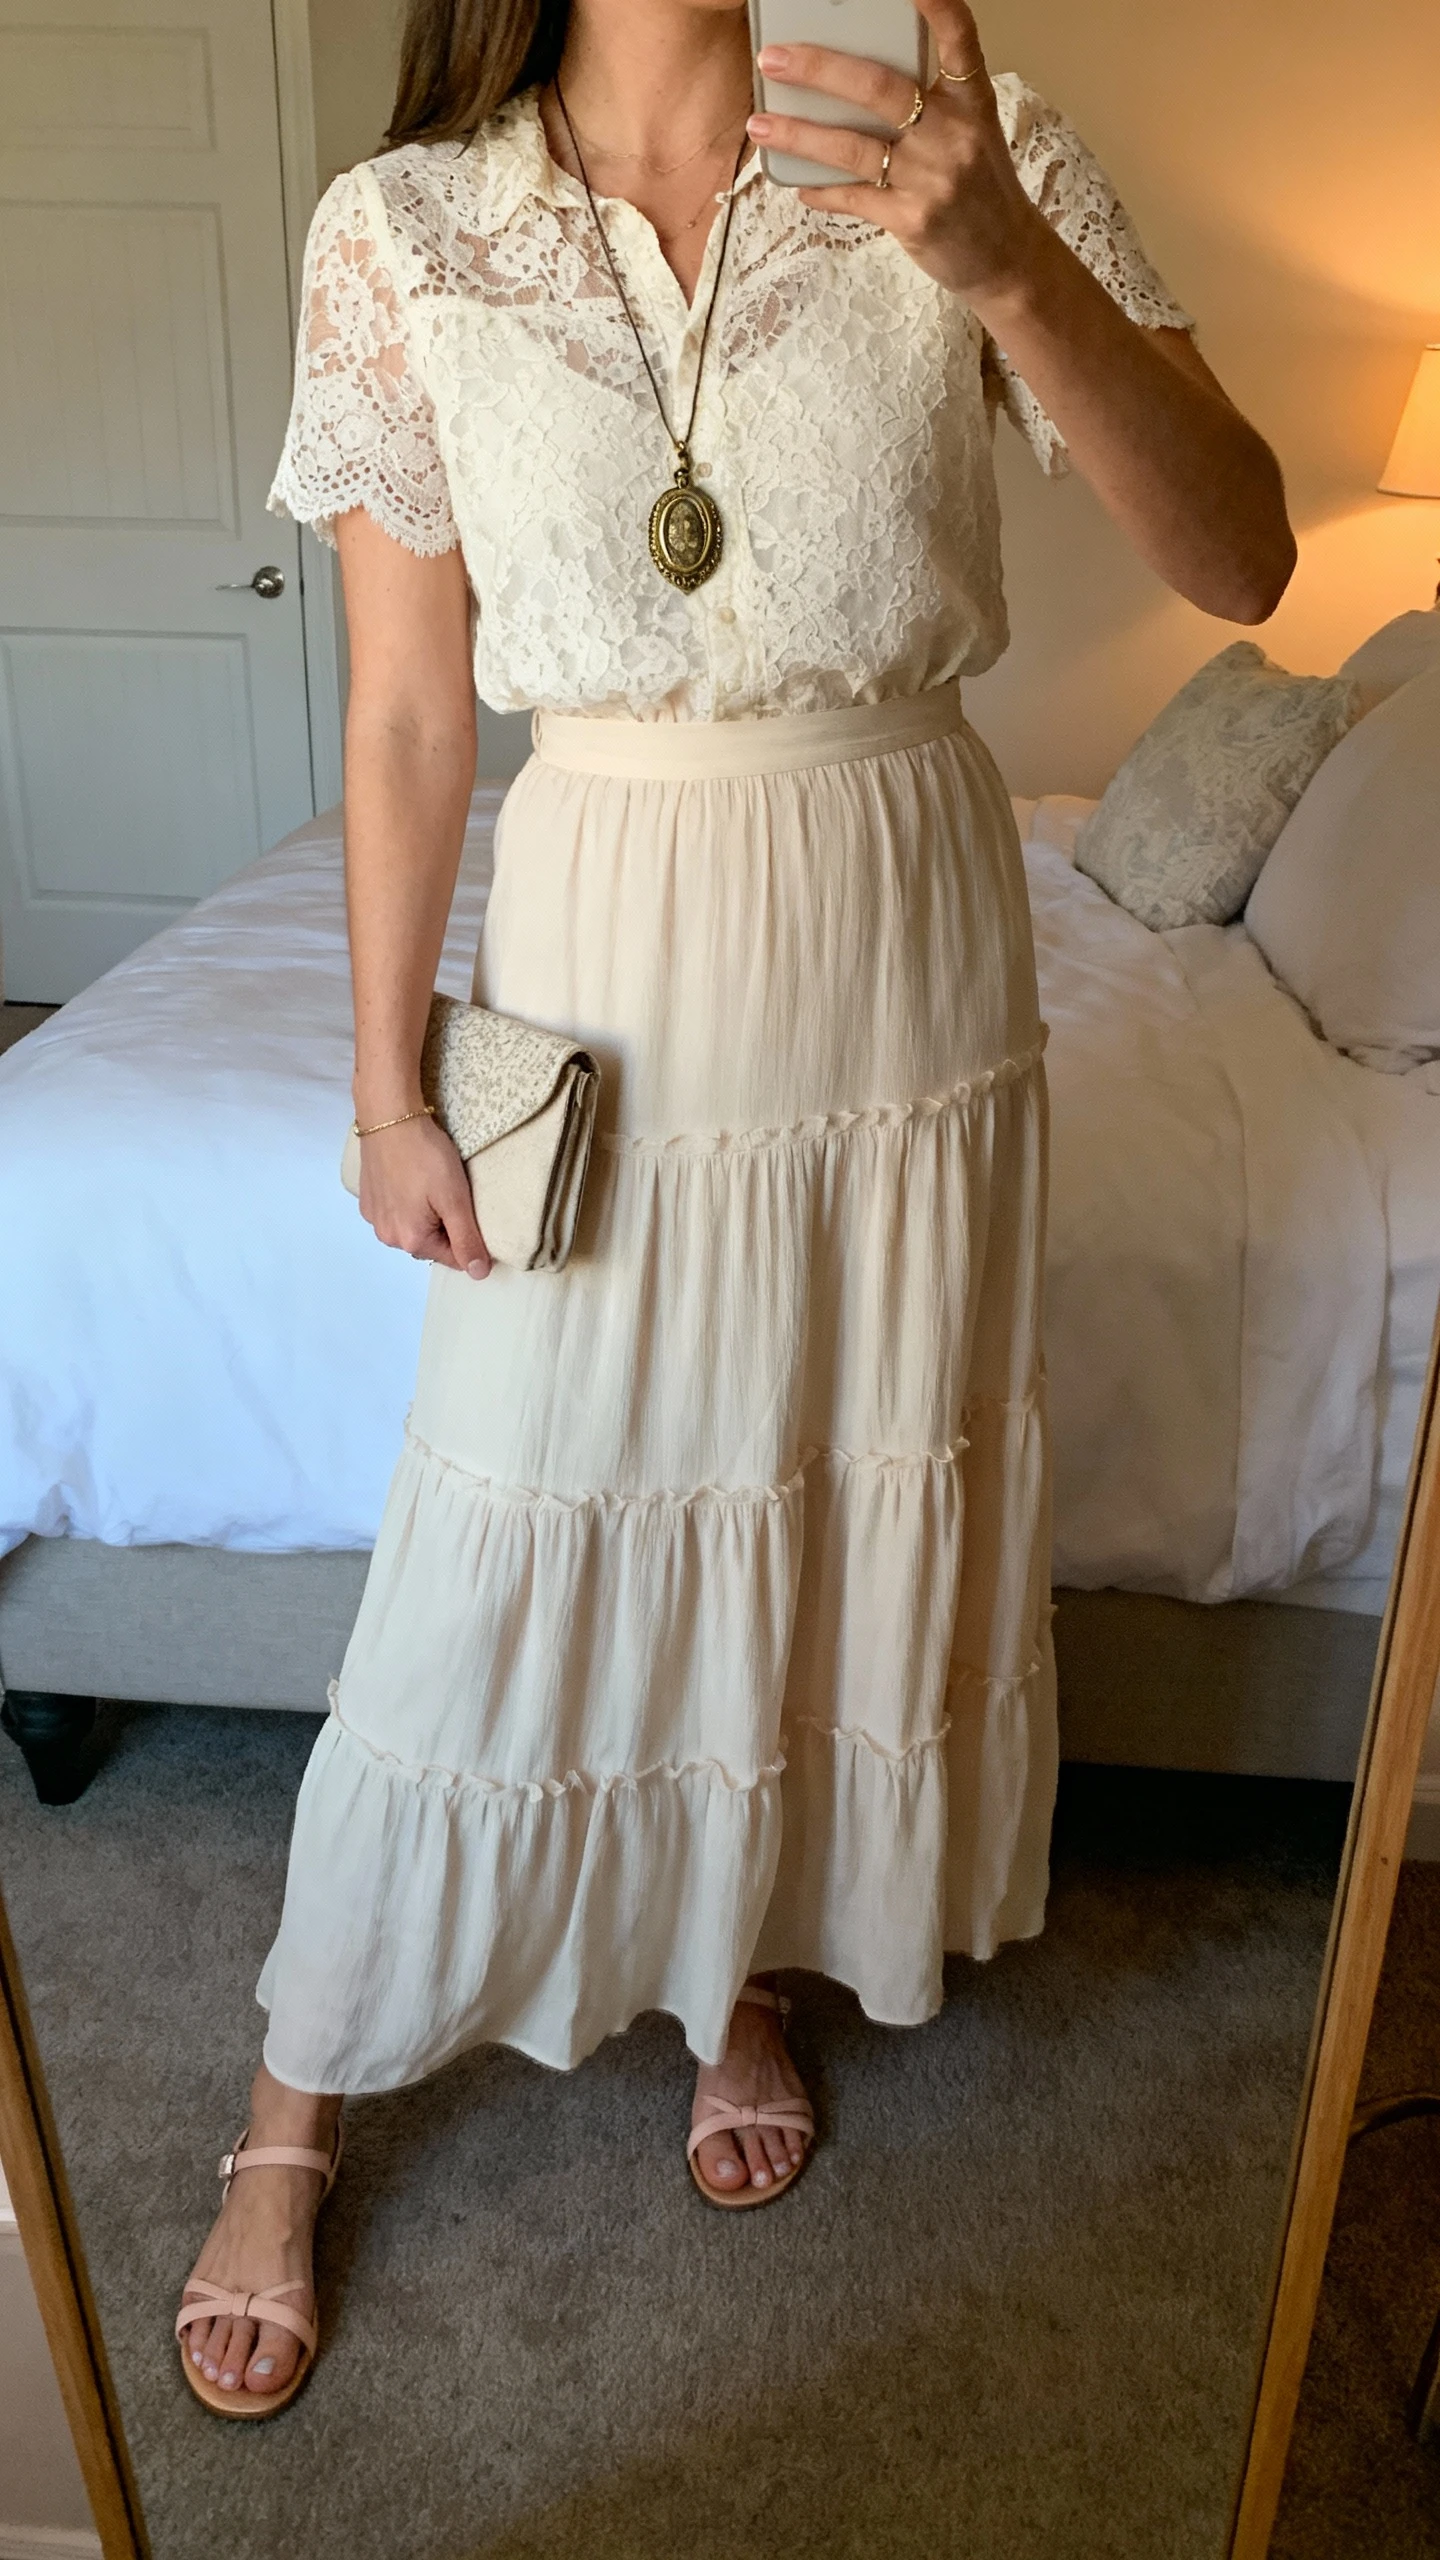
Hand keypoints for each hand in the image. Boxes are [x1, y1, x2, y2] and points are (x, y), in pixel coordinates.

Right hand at [356, 1113, 490, 1278]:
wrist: (389, 1119)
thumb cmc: (426, 1157)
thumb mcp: (456, 1200)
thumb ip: (467, 1240)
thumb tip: (479, 1274)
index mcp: (411, 1240)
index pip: (453, 1257)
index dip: (469, 1237)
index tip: (471, 1210)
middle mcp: (387, 1236)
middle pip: (430, 1243)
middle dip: (445, 1226)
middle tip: (451, 1193)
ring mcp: (374, 1218)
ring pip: (411, 1228)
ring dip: (425, 1215)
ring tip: (430, 1184)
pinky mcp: (367, 1200)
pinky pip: (394, 1213)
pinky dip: (406, 1203)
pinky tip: (411, 1180)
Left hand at [749, 0, 1046, 310]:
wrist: (1006, 257)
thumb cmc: (980, 185)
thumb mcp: (971, 129)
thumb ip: (929, 100)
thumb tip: (854, 76)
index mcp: (971, 99)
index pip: (958, 36)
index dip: (936, 4)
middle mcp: (953, 132)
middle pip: (879, 88)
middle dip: (818, 70)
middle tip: (774, 59)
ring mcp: (932, 178)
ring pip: (853, 147)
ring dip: (799, 134)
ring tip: (760, 125)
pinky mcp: (913, 220)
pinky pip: (853, 197)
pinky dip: (821, 189)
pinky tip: (797, 181)